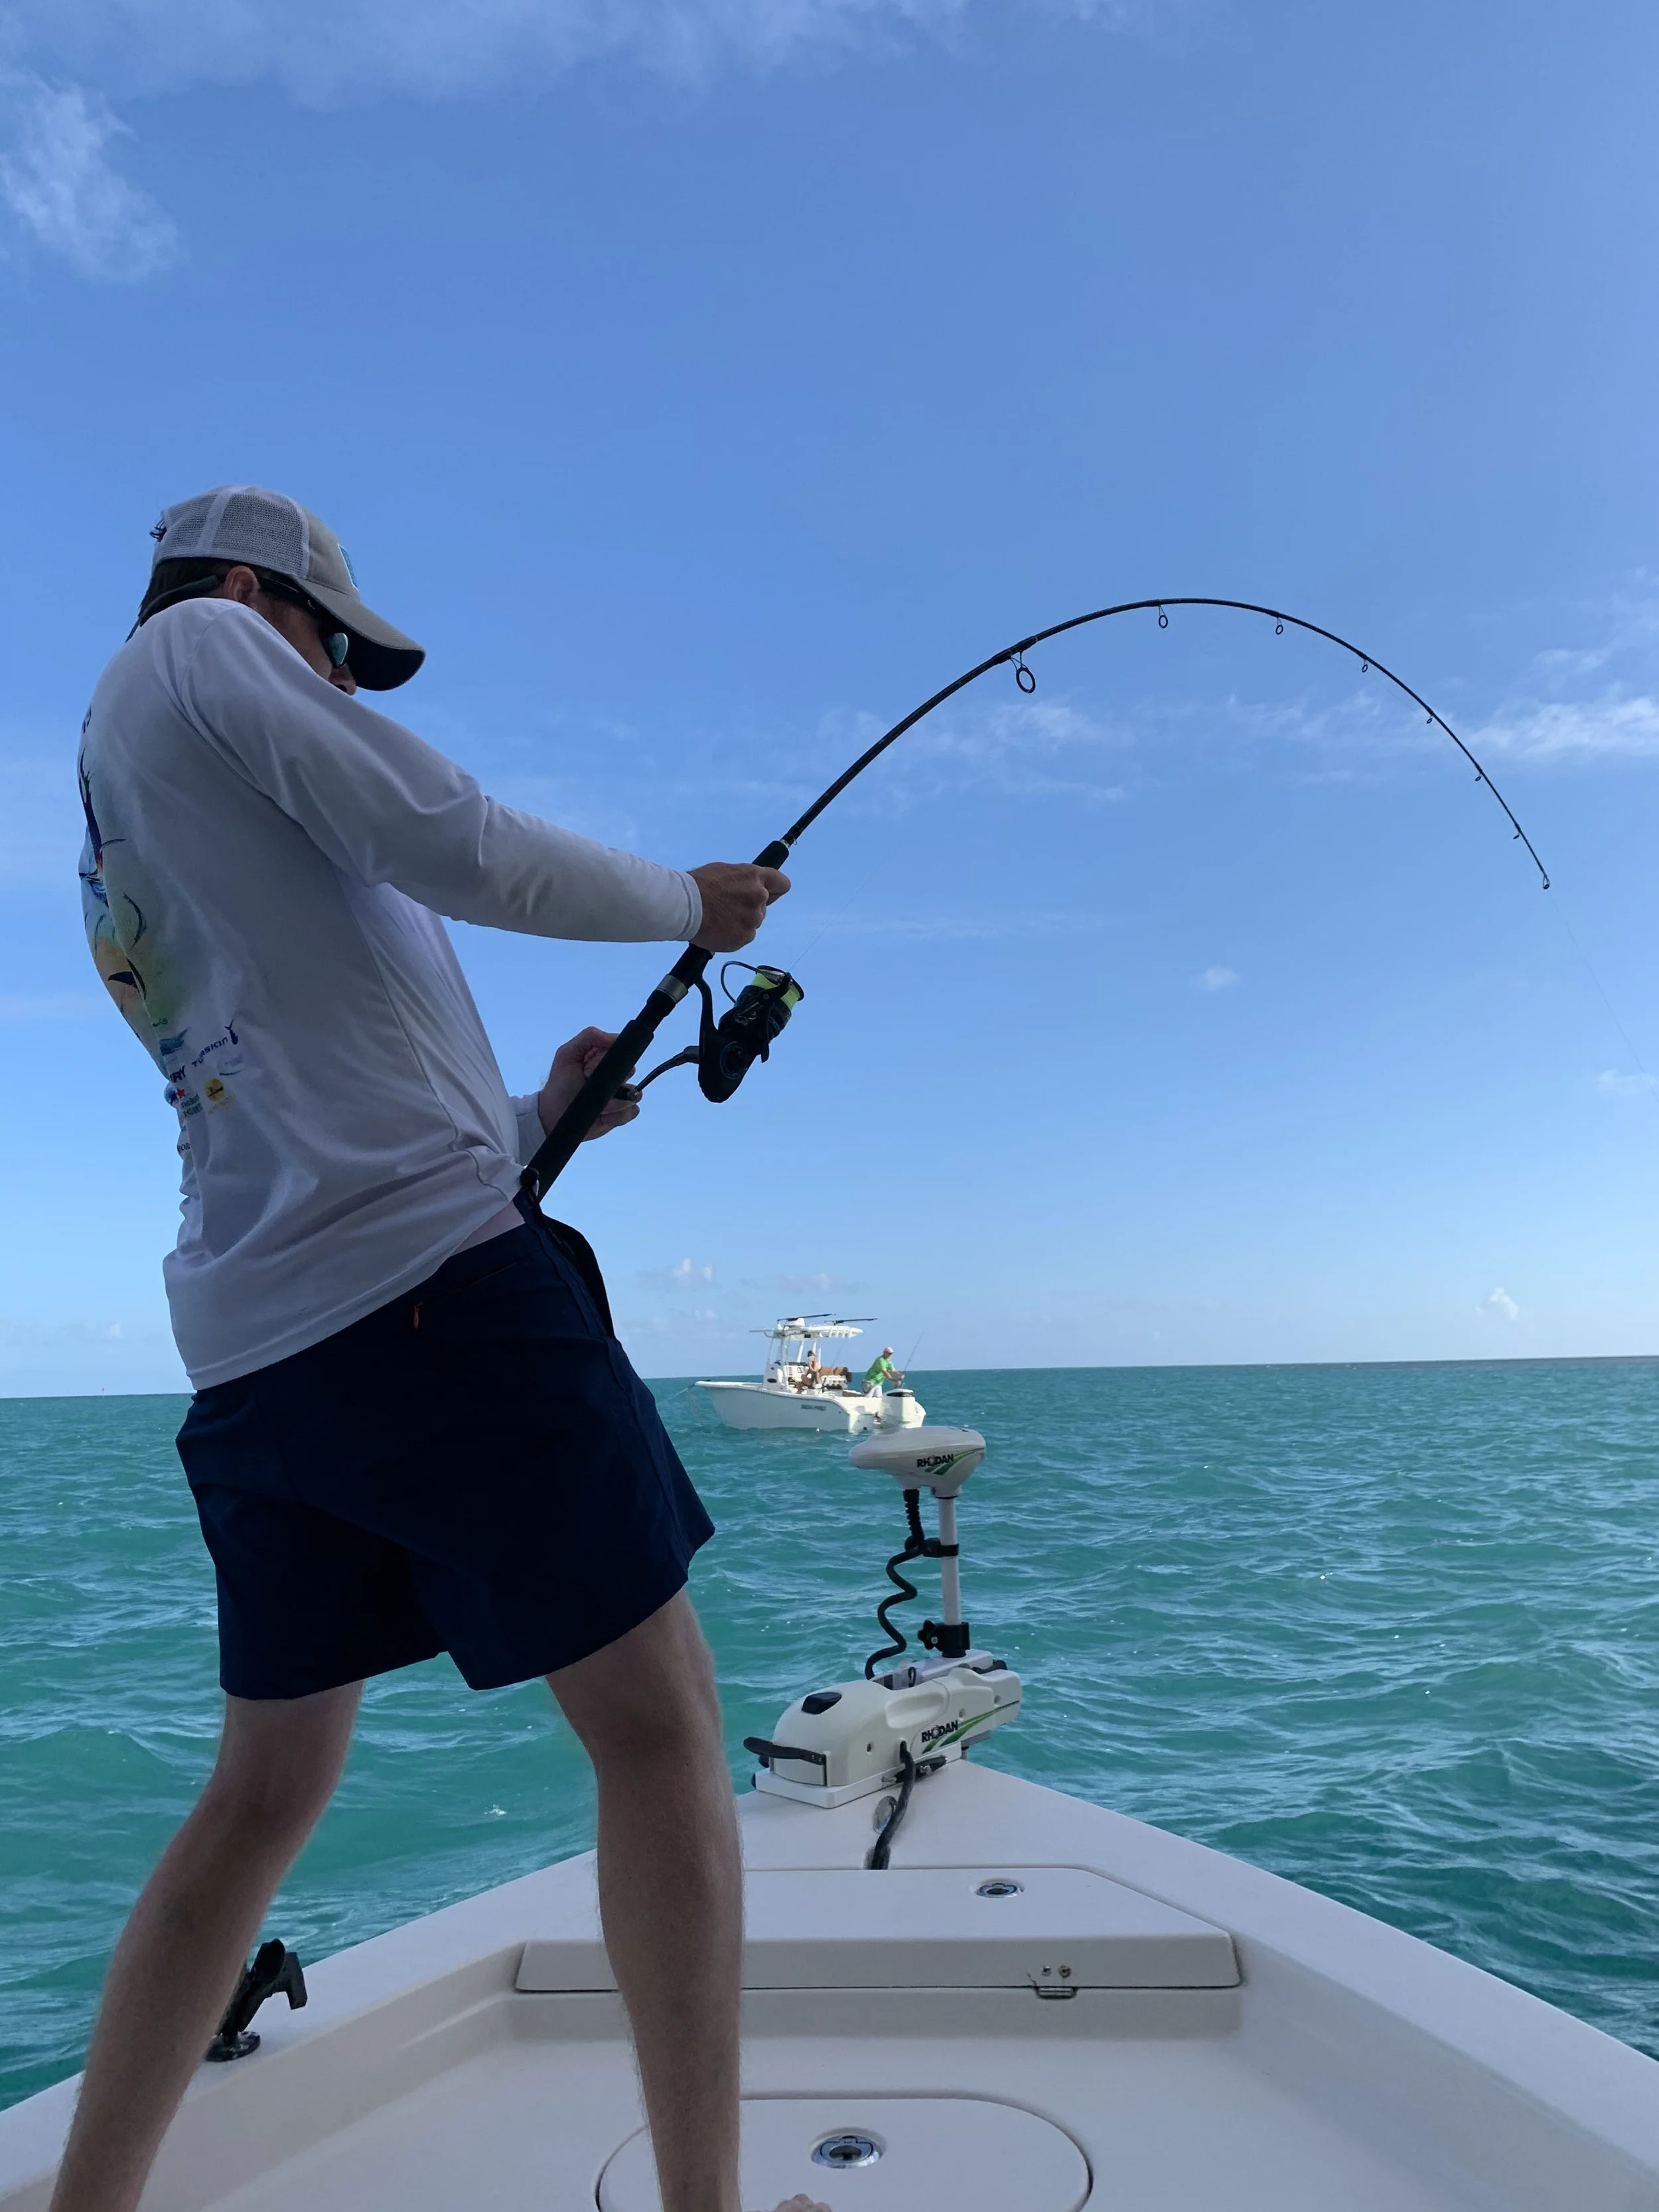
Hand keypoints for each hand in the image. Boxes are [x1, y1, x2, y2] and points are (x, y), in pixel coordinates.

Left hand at [535, 1027, 640, 1141]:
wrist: (555, 1117)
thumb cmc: (560, 1085)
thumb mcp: (567, 1054)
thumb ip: (589, 1037)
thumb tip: (617, 1038)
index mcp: (603, 1058)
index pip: (622, 1051)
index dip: (611, 1059)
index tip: (592, 1068)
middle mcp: (613, 1075)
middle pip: (630, 1071)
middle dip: (614, 1081)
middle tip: (592, 1086)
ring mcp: (619, 1095)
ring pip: (634, 1094)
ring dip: (614, 1102)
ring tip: (596, 1105)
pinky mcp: (621, 1113)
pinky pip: (632, 1111)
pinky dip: (617, 1115)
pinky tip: (602, 1115)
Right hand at [689, 861, 790, 951]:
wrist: (684, 905)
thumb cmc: (698, 885)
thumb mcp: (725, 871)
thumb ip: (744, 880)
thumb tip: (747, 886)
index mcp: (755, 877)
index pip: (782, 884)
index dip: (775, 890)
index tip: (769, 893)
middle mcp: (759, 897)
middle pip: (763, 906)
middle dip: (749, 907)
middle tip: (728, 907)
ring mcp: (753, 919)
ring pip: (753, 922)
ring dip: (741, 922)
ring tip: (719, 918)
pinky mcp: (744, 937)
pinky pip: (743, 936)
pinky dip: (733, 935)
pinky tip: (718, 929)